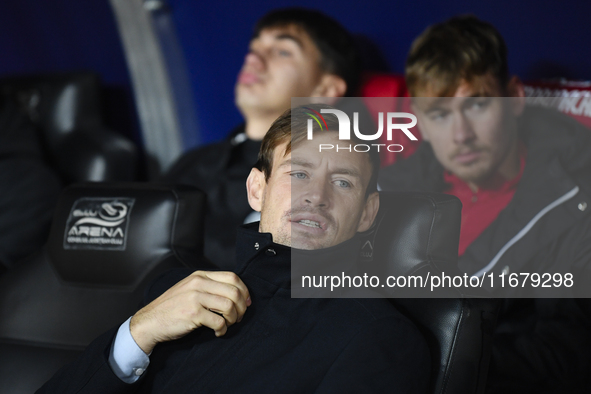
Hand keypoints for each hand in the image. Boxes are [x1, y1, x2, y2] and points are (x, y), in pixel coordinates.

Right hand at [129, 271, 250, 353]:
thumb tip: (235, 293)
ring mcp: (195, 297)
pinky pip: (219, 321)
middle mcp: (198, 283)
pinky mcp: (193, 314)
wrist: (150, 321)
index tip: (246, 303)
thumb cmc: (172, 308)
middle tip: (239, 318)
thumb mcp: (190, 289)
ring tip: (227, 325)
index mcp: (200, 276)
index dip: (244, 291)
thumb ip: (209, 286)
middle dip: (242, 307)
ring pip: (229, 306)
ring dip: (233, 319)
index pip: (233, 277)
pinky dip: (222, 330)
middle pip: (234, 291)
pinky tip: (217, 332)